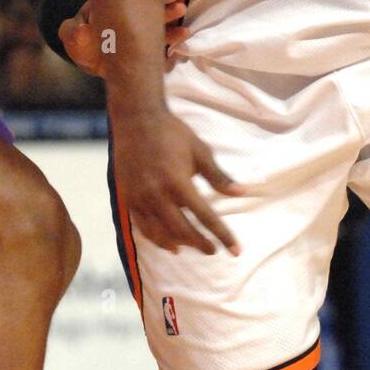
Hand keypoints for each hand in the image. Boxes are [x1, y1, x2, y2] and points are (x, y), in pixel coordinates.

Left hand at [59, 0, 188, 76]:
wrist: (89, 60)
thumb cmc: (81, 43)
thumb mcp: (72, 36)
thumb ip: (72, 32)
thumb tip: (82, 29)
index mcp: (111, 8)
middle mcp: (128, 16)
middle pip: (147, 9)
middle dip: (163, 7)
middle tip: (178, 4)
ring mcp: (138, 31)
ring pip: (156, 25)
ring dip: (170, 23)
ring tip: (184, 25)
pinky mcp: (144, 46)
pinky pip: (159, 43)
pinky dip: (171, 40)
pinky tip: (183, 38)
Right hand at [112, 107, 244, 255]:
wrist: (137, 120)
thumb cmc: (172, 133)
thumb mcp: (200, 151)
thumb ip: (218, 176)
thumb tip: (241, 192)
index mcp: (178, 182)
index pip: (205, 217)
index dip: (223, 235)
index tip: (236, 250)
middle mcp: (158, 194)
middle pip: (183, 231)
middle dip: (201, 243)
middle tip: (213, 249)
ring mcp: (140, 198)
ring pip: (161, 233)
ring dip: (179, 244)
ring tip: (191, 247)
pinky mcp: (128, 198)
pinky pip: (143, 227)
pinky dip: (157, 239)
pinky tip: (169, 244)